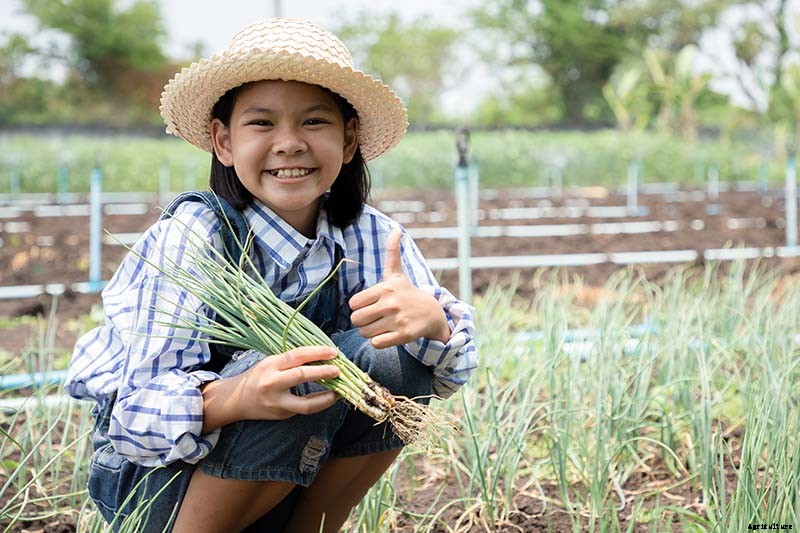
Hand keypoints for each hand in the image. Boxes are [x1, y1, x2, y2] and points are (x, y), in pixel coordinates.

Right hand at [202, 346, 339, 430]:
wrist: (236, 400)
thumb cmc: (258, 376)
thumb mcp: (270, 362)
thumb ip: (291, 361)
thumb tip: (322, 356)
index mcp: (270, 365)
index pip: (297, 355)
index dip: (317, 352)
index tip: (334, 353)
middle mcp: (272, 383)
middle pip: (301, 376)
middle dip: (323, 372)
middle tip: (338, 370)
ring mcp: (276, 402)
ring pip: (305, 404)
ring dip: (326, 398)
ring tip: (338, 392)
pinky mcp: (281, 415)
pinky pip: (303, 410)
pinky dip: (317, 404)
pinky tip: (327, 398)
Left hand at [348, 228, 450, 348]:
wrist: (432, 313)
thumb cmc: (408, 293)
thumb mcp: (397, 274)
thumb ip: (392, 253)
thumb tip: (395, 229)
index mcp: (385, 288)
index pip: (353, 304)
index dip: (359, 307)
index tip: (370, 306)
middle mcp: (391, 303)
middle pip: (356, 320)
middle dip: (362, 321)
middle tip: (374, 318)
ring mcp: (397, 320)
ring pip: (365, 333)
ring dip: (370, 333)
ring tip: (381, 326)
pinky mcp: (403, 335)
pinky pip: (376, 344)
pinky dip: (379, 342)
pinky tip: (388, 335)